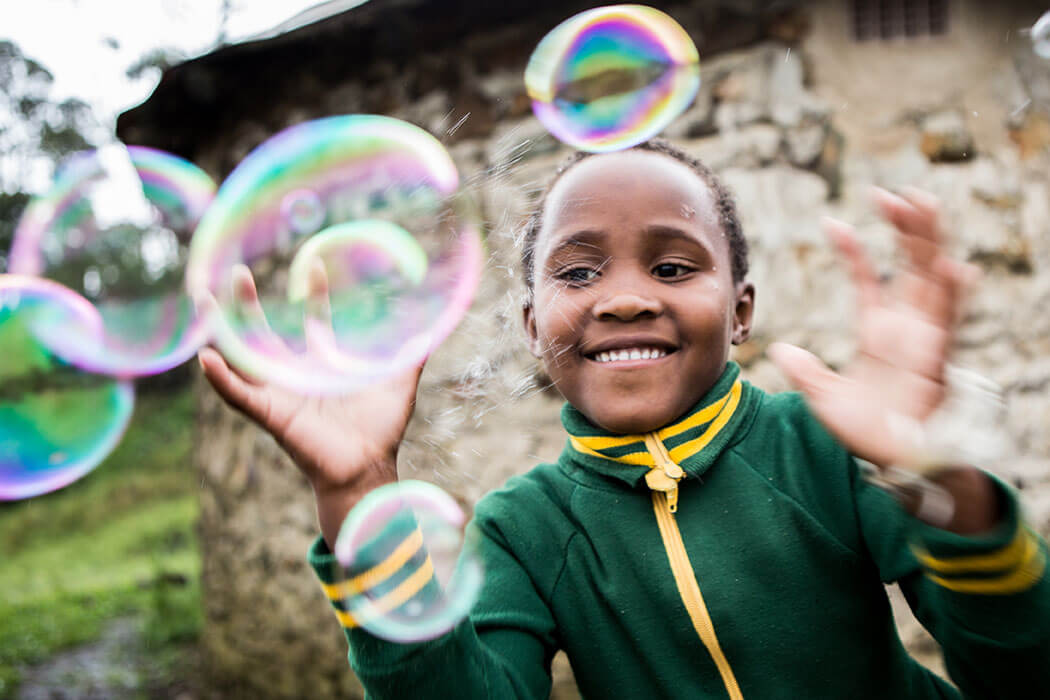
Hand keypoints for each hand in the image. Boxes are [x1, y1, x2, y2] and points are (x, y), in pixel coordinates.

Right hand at [197, 264, 424, 543]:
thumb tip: (433, 333)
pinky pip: (240, 396)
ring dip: (221, 332)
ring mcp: (279, 393)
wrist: (367, 468)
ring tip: (204, 302)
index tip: (315, 263)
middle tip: (234, 271)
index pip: (312, 320)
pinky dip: (222, 380)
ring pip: (240, 358)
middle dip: (245, 304)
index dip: (314, 292)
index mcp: (321, 365)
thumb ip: (412, 359)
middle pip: (262, 332)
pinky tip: (207, 359)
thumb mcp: (399, 386)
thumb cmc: (379, 431)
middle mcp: (294, 375)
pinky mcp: (271, 415)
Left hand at [768, 187, 977, 468]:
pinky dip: (953, 293)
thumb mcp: (823, 397)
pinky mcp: (937, 358)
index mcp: (878, 330)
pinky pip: (948, 320)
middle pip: (909, 264)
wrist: (891, 462)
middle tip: (891, 193)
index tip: (831, 222)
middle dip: (904, 227)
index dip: (852, 249)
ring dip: (929, 241)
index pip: (866, 277)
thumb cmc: (865, 431)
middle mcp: (905, 326)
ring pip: (932, 278)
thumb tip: (780, 350)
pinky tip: (954, 265)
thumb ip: (805, 372)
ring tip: (923, 204)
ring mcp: (924, 338)